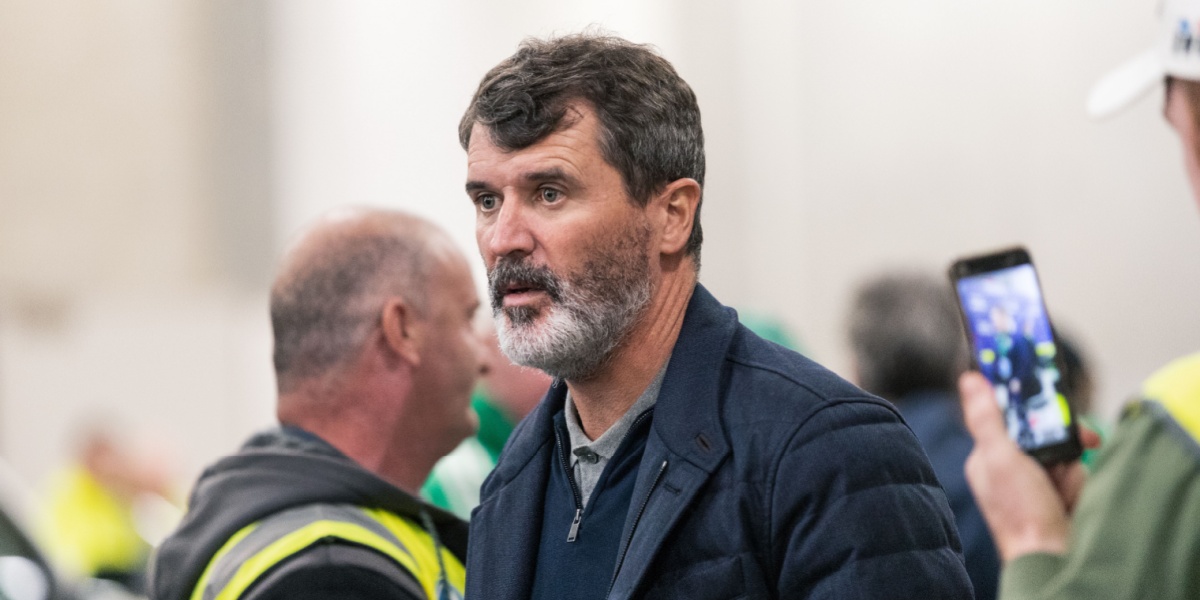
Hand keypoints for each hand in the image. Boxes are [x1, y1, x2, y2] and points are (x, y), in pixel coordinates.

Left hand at [958, 372, 1095, 561]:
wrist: (1054, 558)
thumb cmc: (1021, 514)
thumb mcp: (1001, 458)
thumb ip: (988, 419)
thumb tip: (970, 380)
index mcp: (988, 455)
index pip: (1009, 415)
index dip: (1028, 404)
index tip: (1045, 391)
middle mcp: (1010, 466)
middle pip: (1043, 431)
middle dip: (1059, 444)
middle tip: (1067, 451)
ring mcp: (1036, 481)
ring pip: (1065, 452)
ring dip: (1070, 470)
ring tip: (1061, 491)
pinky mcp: (1059, 493)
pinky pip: (1077, 474)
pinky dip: (1079, 485)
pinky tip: (1070, 501)